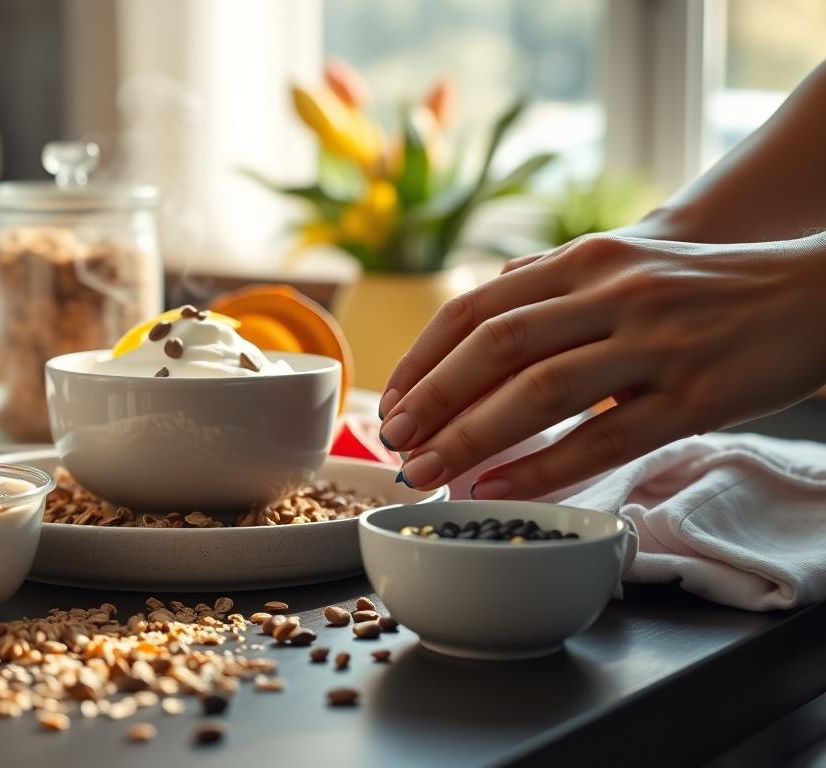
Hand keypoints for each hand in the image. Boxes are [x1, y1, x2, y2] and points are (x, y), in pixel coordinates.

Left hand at [376, 232, 825, 497]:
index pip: (476, 308)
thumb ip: (551, 280)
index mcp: (586, 260)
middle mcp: (612, 293)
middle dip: (433, 399)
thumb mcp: (625, 260)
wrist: (814, 291)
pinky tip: (499, 486)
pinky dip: (542, 465)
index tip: (391, 400)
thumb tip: (480, 305)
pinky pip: (602, 437)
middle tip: (394, 442)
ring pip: (539, 391)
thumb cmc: (704, 284)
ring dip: (470, 436)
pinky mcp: (694, 396)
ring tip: (427, 471)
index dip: (424, 358)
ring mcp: (654, 343)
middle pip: (495, 346)